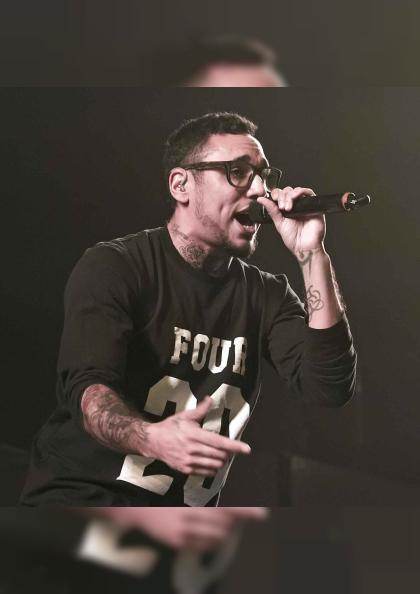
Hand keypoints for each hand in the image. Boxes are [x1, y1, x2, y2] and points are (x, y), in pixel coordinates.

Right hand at [100, 507, 268, 551]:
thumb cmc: (171, 501)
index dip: (247, 511)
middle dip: (234, 520)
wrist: (141, 510)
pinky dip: (212, 539)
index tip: (263, 514)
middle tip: (236, 515)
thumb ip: (212, 504)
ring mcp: (184, 533)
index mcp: (196, 503)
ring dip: (224, 530)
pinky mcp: (178, 543)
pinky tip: (208, 531)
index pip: (228, 508)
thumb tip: (236, 514)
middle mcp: (191, 517)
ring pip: (217, 535)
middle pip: (226, 524)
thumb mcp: (190, 497)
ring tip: (217, 521)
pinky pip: (205, 545)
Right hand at [143, 397, 250, 475]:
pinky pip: (206, 473)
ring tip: (220, 455)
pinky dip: (213, 468)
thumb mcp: (185, 416)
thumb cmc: (170, 427)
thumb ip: (200, 410)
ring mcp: (189, 461)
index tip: (247, 449)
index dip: (234, 446)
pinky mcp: (186, 470)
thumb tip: (210, 399)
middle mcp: (192, 449)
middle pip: (220, 455)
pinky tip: (211, 462)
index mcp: (194, 434)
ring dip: (222, 461)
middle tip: (228, 448)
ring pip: (215, 465)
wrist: (153, 442)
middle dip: (228, 453)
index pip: (219, 442)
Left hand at [257, 186, 325, 255]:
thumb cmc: (293, 238)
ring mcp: (304, 205)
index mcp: (286, 209)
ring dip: (289, 196)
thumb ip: (271, 210)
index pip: (280, 194)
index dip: (276, 194)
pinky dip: (300, 192)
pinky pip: (309, 192)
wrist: (304, 246)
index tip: (273, 199)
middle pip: (288, 191)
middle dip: (282, 196)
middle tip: (281, 207)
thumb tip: (261, 199)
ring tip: (287, 208)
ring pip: (296, 190)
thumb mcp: (279, 222)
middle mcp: (296, 205)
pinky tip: (294, 198)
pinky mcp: (314, 205)